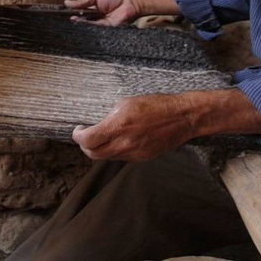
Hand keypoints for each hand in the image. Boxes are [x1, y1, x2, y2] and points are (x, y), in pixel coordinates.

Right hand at [64, 0, 140, 26]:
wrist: (129, 1)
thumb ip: (82, 1)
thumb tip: (67, 2)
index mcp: (94, 9)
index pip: (81, 14)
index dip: (73, 14)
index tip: (65, 14)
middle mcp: (97, 18)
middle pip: (84, 21)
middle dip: (76, 20)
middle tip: (68, 18)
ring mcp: (102, 24)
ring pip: (89, 26)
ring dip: (81, 23)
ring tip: (73, 20)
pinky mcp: (107, 28)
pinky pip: (96, 28)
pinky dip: (89, 26)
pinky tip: (83, 23)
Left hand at [72, 94, 194, 160]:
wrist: (182, 117)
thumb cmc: (157, 104)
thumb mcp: (128, 102)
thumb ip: (111, 115)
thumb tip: (100, 122)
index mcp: (119, 126)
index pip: (88, 140)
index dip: (78, 136)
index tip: (78, 130)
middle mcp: (125, 143)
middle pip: (94, 154)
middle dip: (85, 145)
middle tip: (85, 135)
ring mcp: (134, 153)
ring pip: (107, 157)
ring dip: (100, 148)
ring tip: (102, 137)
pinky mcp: (143, 158)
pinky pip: (122, 157)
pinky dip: (115, 150)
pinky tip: (119, 139)